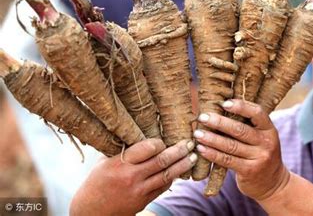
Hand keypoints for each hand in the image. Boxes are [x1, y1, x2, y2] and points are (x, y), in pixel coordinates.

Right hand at [70, 138, 195, 215]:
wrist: (90, 212)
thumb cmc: (96, 183)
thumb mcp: (104, 162)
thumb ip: (123, 151)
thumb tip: (141, 133)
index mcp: (119, 163)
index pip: (148, 148)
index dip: (160, 142)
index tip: (165, 139)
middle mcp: (131, 177)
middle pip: (162, 161)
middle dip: (179, 151)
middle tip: (190, 143)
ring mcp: (139, 191)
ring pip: (167, 175)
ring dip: (182, 165)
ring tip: (193, 156)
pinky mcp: (143, 201)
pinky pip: (163, 188)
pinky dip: (172, 178)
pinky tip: (180, 171)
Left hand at [194, 99, 289, 200]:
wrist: (272, 183)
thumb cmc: (260, 153)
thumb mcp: (261, 138)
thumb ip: (248, 125)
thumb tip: (220, 109)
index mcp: (269, 129)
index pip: (257, 113)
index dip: (241, 107)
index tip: (224, 103)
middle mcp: (266, 143)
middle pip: (240, 129)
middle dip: (219, 122)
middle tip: (203, 117)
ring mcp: (259, 158)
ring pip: (231, 145)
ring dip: (212, 138)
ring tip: (198, 133)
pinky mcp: (249, 171)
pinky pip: (227, 160)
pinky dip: (212, 154)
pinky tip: (201, 149)